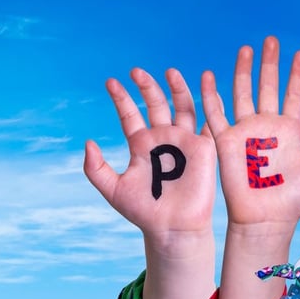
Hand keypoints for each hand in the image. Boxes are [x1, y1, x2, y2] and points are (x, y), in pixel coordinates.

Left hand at [84, 68, 216, 298]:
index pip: (130, 113)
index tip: (110, 82)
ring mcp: (185, 141)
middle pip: (156, 103)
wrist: (174, 227)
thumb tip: (88, 142)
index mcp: (141, 144)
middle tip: (136, 71)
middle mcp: (163, 138)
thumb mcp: (114, 190)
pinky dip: (211, 102)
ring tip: (169, 71)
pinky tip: (209, 85)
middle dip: (147, 87)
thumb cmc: (145, 211)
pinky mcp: (205, 148)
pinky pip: (209, 121)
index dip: (121, 98)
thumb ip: (96, 168)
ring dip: (177, 88)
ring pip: (183, 106)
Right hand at [201, 36, 299, 226]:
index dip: (297, 74)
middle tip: (273, 40)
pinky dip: (210, 95)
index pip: (295, 94)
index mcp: (290, 129)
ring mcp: (246, 131)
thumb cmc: (294, 199)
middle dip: (271, 63)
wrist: (268, 218)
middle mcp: (268, 125)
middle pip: (268, 86)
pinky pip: (215, 114)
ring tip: (247, 48)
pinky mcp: (226, 141)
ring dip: (244, 71)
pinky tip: (208, 75)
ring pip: (243, 93)